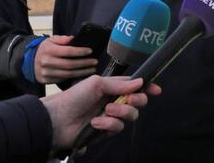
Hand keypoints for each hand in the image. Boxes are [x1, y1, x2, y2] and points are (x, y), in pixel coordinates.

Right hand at [34, 35, 98, 83]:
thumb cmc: (45, 49)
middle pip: (69, 64)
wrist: (29, 61)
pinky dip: (74, 77)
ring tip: (92, 69)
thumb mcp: (51, 40)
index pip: (67, 51)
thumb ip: (63, 39)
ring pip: (68, 74)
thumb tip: (74, 38)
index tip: (90, 51)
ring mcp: (46, 73)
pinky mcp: (46, 80)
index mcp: (48, 50)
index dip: (80, 52)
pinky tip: (82, 74)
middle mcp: (46, 62)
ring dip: (82, 72)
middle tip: (94, 61)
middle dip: (84, 63)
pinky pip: (63, 79)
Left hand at [40, 75, 161, 150]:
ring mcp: (111, 116)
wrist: (57, 119)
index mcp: (113, 87)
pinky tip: (96, 122)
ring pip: (131, 116)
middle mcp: (115, 101)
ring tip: (106, 111)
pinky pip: (118, 127)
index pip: (135, 86)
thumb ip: (120, 85)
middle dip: (137, 101)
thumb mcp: (97, 83)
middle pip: (138, 102)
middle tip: (129, 100)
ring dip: (121, 112)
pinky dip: (109, 124)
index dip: (147, 88)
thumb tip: (141, 82)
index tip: (156, 90)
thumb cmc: (75, 96)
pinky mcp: (106, 130)